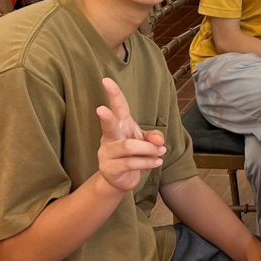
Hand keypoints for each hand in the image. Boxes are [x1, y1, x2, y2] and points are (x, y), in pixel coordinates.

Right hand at [96, 77, 165, 193]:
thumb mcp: (145, 141)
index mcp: (120, 125)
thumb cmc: (134, 154)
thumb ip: (154, 137)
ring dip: (148, 150)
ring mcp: (107, 154)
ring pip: (128, 147)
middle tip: (100, 109)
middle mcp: (110, 138)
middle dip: (106, 118)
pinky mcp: (110, 169)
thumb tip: (159, 141)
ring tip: (160, 153)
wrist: (122, 180)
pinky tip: (157, 162)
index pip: (118, 107)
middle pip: (109, 127)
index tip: (106, 80)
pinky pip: (131, 163)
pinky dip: (147, 162)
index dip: (113, 94)